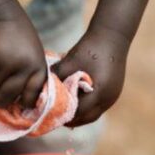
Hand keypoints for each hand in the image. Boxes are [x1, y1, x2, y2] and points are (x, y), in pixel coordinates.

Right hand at [0, 0, 48, 108]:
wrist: (1, 12)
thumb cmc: (17, 34)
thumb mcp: (32, 53)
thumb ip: (28, 72)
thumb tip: (21, 102)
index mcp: (38, 67)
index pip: (33, 95)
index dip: (25, 103)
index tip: (18, 105)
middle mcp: (25, 67)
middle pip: (8, 97)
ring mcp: (7, 63)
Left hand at [51, 0, 153, 126]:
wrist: (113, 35)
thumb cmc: (91, 47)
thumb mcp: (70, 61)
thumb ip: (56, 76)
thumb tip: (40, 88)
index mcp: (99, 93)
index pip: (78, 113)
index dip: (63, 115)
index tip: (49, 115)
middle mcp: (109, 99)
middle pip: (87, 118)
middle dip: (70, 119)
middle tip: (54, 117)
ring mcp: (113, 96)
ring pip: (94, 114)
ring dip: (79, 114)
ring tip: (63, 111)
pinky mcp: (114, 91)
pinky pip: (99, 106)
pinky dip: (87, 107)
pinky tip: (75, 102)